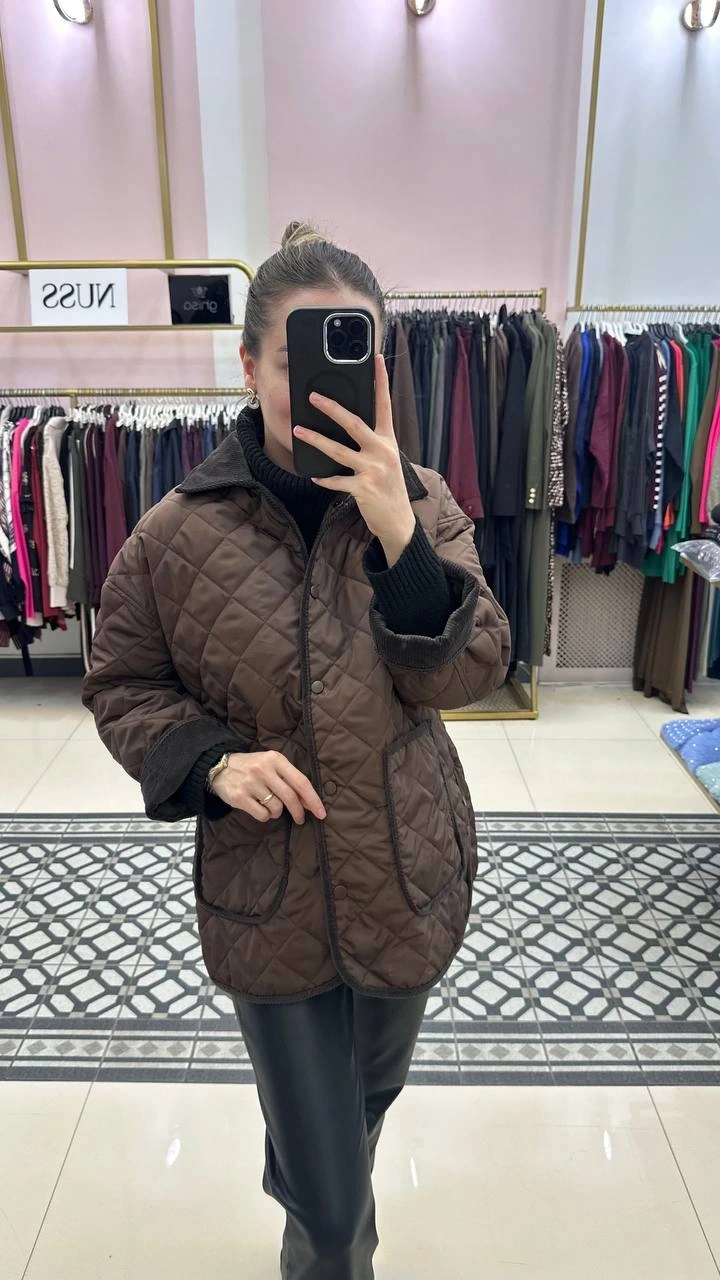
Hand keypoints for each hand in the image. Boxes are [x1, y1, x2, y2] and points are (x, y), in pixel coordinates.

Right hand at [211, 751, 325, 824]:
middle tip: (300, 819)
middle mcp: (264, 770)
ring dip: (277, 812)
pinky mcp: (239, 797)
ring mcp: (250, 783)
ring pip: (276, 808)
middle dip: (299, 812)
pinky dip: (265, 816)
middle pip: (290, 797)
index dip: (313, 799)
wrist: (219, 767)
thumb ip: (289, 779)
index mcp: (276, 759)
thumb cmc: (252, 767)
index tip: (321, 813)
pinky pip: (262, 815)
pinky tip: (259, 808)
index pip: (301, 782)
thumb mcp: (271, 764)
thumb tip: (309, 802)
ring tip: (270, 806)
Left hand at [292, 354, 416, 566]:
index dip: (381, 381)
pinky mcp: (364, 489)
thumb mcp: (386, 460)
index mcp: (388, 440)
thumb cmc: (388, 488)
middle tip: (313, 396)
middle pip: (354, 423)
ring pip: (338, 450)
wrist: (399, 521)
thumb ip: (371, 442)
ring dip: (316, 440)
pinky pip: (337, 480)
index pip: (385, 405)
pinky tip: (314, 476)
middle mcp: (382, 451)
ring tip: (299, 431)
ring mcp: (373, 470)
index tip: (377, 359)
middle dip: (332, 408)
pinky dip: (324, 479)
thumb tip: (347, 424)